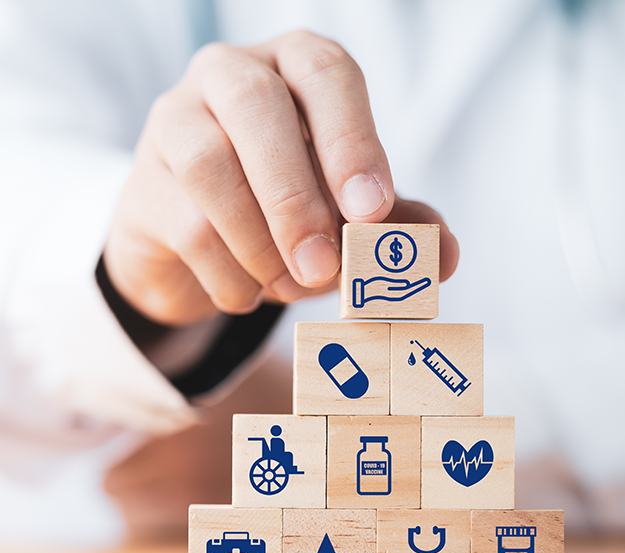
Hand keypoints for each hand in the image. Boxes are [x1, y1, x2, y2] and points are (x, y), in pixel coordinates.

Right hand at [104, 31, 458, 324]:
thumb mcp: (344, 217)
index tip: (373, 212)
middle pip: (258, 108)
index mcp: (292, 70)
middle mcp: (228, 77)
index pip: (326, 73)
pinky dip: (231, 277)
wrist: (196, 246)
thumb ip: (395, 229)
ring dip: (261, 245)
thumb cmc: (280, 215)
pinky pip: (188, 228)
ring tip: (289, 285)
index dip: (353, 140)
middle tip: (323, 267)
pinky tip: (248, 291)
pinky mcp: (143, 185)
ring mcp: (175, 123)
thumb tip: (443, 256)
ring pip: (212, 169)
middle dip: (296, 197)